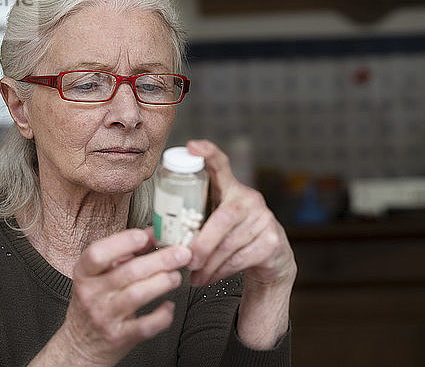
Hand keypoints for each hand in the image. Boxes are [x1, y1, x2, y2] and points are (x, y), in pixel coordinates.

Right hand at [61, 228, 191, 365]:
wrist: (81, 344)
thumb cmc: (95, 302)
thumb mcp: (100, 274)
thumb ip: (126, 252)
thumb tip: (153, 233)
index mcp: (85, 273)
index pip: (97, 253)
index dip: (122, 242)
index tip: (145, 236)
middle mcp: (92, 294)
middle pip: (128, 272)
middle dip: (160, 260)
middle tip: (181, 254)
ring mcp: (104, 316)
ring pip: (136, 296)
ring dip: (162, 283)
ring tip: (176, 276)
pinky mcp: (119, 337)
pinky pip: (144, 326)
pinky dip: (161, 315)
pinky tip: (168, 306)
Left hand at [186, 140, 296, 348]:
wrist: (270, 258)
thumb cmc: (231, 236)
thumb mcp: (214, 222)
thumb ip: (192, 221)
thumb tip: (152, 234)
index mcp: (230, 188)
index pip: (221, 164)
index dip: (208, 153)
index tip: (192, 146)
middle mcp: (249, 199)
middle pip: (224, 218)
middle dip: (202, 242)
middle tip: (185, 259)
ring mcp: (264, 219)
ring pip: (230, 243)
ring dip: (207, 263)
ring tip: (193, 275)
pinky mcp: (271, 240)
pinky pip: (240, 258)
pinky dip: (219, 271)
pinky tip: (207, 278)